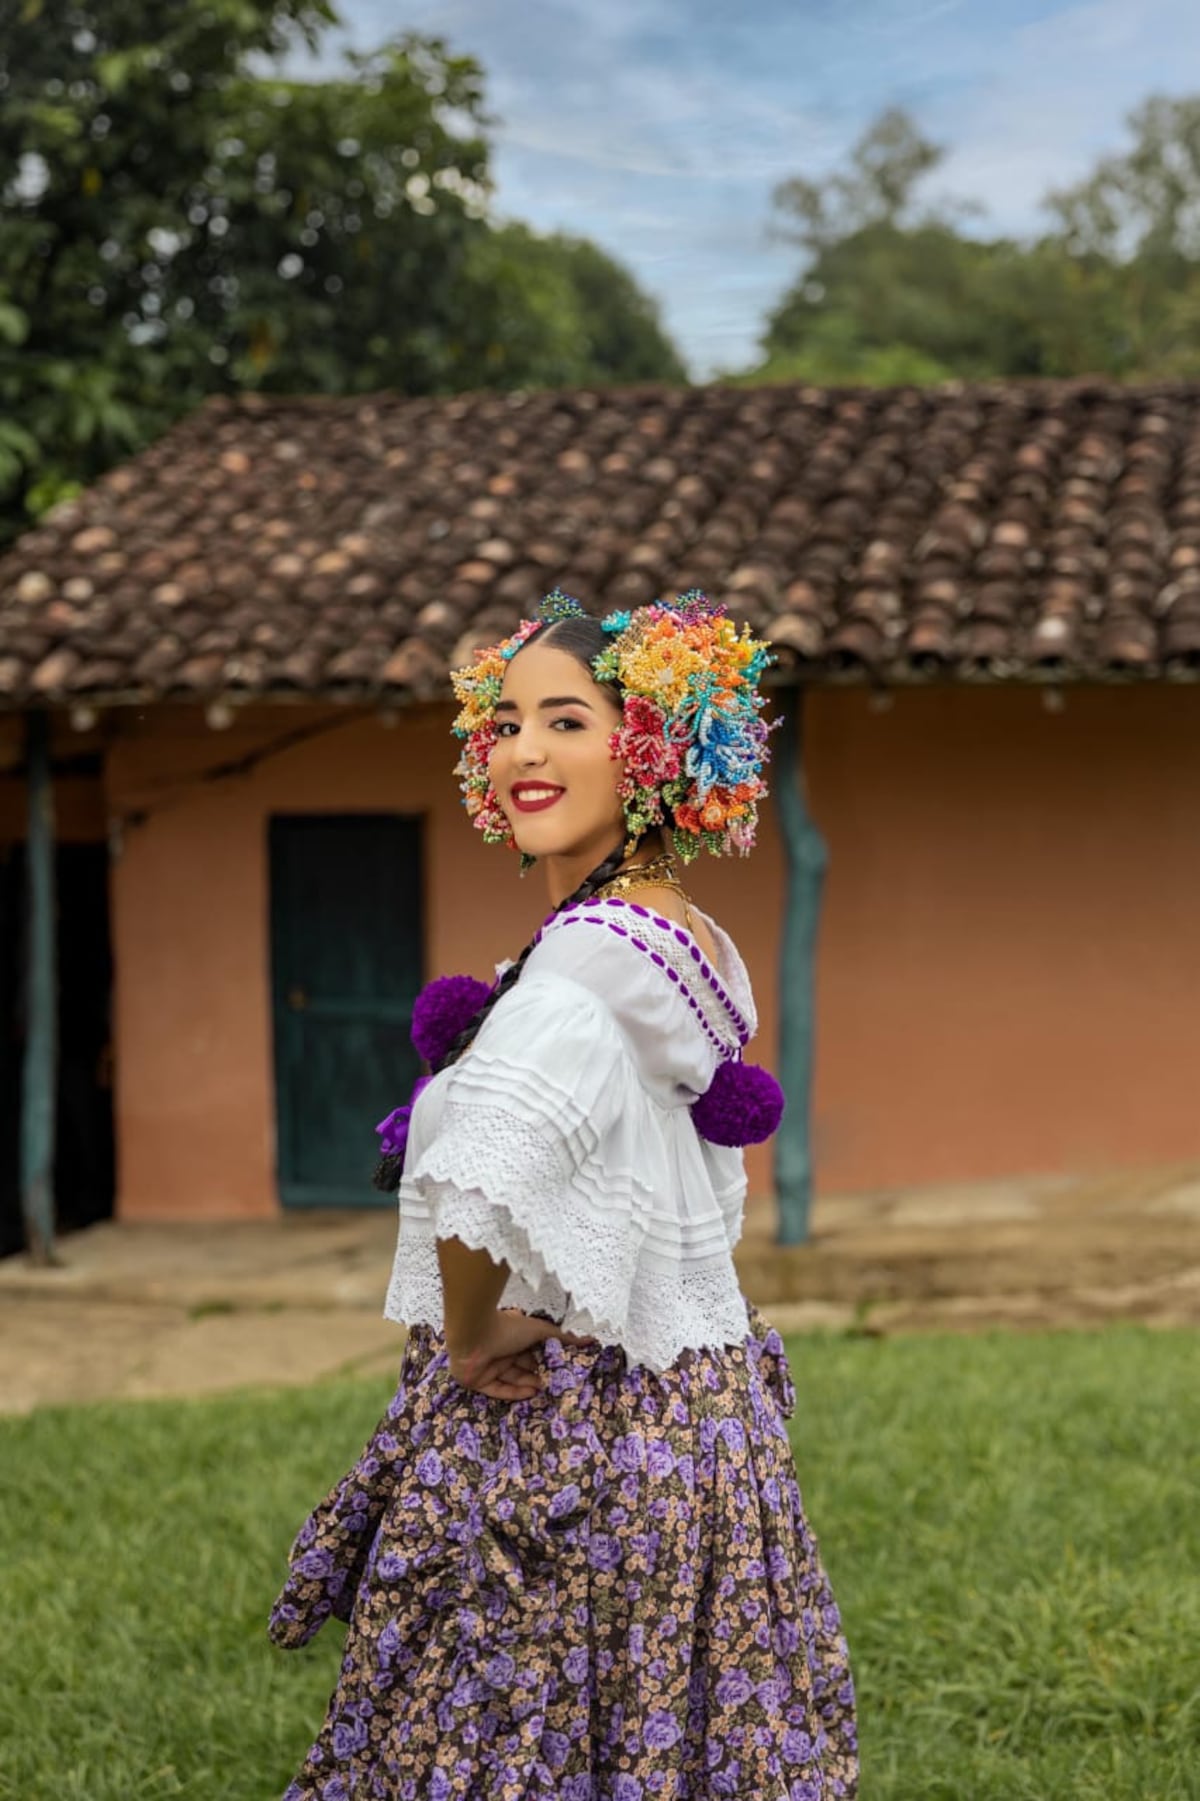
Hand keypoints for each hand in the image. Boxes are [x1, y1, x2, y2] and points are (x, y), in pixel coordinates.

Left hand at [447, 1308, 595, 1400]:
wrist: (473, 1336)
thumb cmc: (507, 1328)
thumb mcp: (540, 1330)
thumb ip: (563, 1338)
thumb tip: (590, 1340)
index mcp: (513, 1336)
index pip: (532, 1351)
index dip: (546, 1361)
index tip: (562, 1371)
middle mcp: (501, 1351)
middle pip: (523, 1367)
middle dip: (539, 1375)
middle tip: (557, 1386)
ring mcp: (489, 1367)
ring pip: (512, 1379)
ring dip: (529, 1384)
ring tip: (547, 1391)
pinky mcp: (478, 1381)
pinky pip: (498, 1390)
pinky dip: (513, 1393)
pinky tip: (530, 1394)